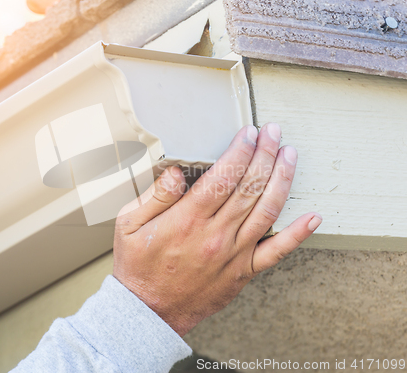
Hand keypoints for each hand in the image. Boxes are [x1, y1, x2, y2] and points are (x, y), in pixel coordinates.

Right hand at [113, 124, 321, 336]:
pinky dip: (297, 234)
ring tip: (290, 155)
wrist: (148, 311)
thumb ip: (155, 196)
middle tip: (273, 133)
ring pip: (266, 211)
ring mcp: (233, 254)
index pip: (223, 176)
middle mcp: (215, 235)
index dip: (240, 150)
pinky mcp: (242, 272)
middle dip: (264, 154)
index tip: (249, 132)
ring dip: (282, 179)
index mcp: (187, 220)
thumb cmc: (138, 265)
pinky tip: (313, 217)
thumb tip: (176, 172)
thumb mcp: (129, 224)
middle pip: (249, 187)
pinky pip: (276, 252)